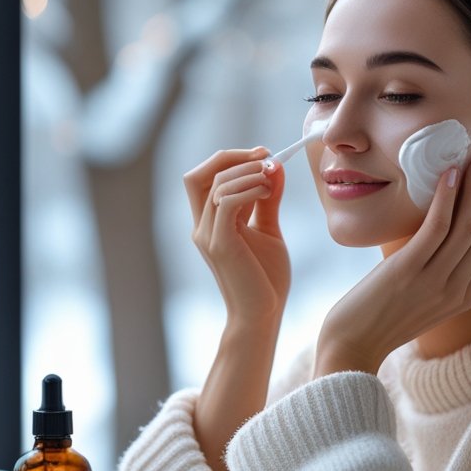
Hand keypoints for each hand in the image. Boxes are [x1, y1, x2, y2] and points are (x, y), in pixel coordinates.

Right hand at [184, 147, 290, 328]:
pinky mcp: (220, 245)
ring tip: (272, 178)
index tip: (264, 154)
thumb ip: (268, 199)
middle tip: (265, 155)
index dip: (230, 158)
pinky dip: (248, 189)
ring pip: (215, 185)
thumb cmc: (266, 279)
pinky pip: (226, 203)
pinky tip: (268, 191)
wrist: (263, 316)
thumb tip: (274, 166)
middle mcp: (202, 226)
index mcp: (210, 222)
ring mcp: (207, 236)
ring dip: (247, 172)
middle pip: (196, 175)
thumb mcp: (268, 230)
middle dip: (231, 157)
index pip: (204, 177)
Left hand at [314, 154, 470, 375]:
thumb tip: (439, 235)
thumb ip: (436, 273)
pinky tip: (450, 175)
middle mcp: (456, 290)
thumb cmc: (377, 317)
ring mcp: (434, 282)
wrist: (351, 346)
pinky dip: (446, 198)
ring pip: (467, 226)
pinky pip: (437, 227)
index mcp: (462, 296)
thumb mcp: (418, 297)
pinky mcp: (408, 271)